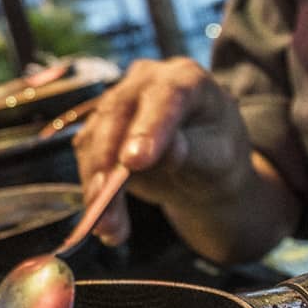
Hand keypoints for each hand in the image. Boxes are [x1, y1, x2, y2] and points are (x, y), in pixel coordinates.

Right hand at [71, 57, 292, 257]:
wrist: (202, 167)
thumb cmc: (217, 156)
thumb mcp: (219, 159)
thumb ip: (196, 152)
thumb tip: (170, 149)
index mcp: (187, 78)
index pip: (165, 96)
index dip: (147, 127)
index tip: (135, 162)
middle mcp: (147, 81)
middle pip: (117, 113)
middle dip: (108, 162)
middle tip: (105, 202)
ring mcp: (119, 102)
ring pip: (94, 138)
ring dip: (97, 187)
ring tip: (111, 229)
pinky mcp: (100, 129)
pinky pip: (87, 159)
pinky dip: (93, 193)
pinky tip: (107, 225)